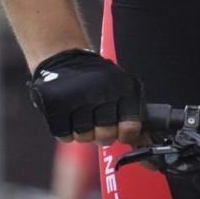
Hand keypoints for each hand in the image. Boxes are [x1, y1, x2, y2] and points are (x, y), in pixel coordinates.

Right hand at [28, 48, 144, 144]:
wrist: (65, 58)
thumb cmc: (96, 79)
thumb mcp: (122, 88)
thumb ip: (133, 114)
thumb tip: (144, 140)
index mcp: (123, 87)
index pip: (131, 127)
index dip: (125, 134)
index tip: (121, 132)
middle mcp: (101, 91)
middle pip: (106, 135)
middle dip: (102, 134)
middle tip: (98, 122)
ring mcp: (77, 97)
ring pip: (84, 137)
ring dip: (82, 131)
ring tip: (82, 114)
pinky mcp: (56, 104)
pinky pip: (64, 135)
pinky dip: (65, 130)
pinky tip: (69, 116)